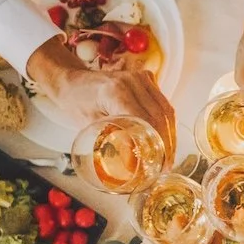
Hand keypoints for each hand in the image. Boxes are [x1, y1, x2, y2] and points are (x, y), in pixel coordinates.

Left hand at [26, 39, 177, 164]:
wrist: (72, 81)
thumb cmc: (76, 101)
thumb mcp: (89, 125)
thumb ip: (110, 141)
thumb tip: (132, 166)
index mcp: (116, 92)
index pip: (148, 120)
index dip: (159, 144)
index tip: (161, 163)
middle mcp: (132, 81)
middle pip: (161, 116)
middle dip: (168, 143)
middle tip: (167, 165)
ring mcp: (141, 77)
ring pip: (166, 110)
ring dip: (171, 134)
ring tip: (169, 155)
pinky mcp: (146, 79)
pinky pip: (163, 103)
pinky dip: (167, 123)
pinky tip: (167, 139)